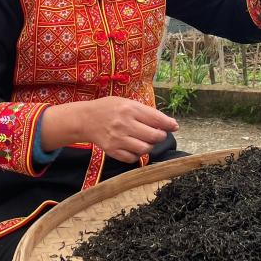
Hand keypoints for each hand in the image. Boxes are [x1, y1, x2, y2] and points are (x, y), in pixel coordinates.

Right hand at [41, 96, 177, 162]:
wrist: (85, 119)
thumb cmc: (109, 108)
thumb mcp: (126, 102)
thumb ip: (145, 111)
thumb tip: (167, 123)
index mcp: (130, 109)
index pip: (156, 119)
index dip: (169, 124)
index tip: (175, 126)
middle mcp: (124, 124)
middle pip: (154, 136)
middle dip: (161, 136)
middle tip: (159, 134)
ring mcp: (118, 139)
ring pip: (145, 149)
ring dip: (149, 146)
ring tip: (146, 141)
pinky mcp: (112, 151)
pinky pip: (132, 158)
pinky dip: (137, 155)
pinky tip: (135, 148)